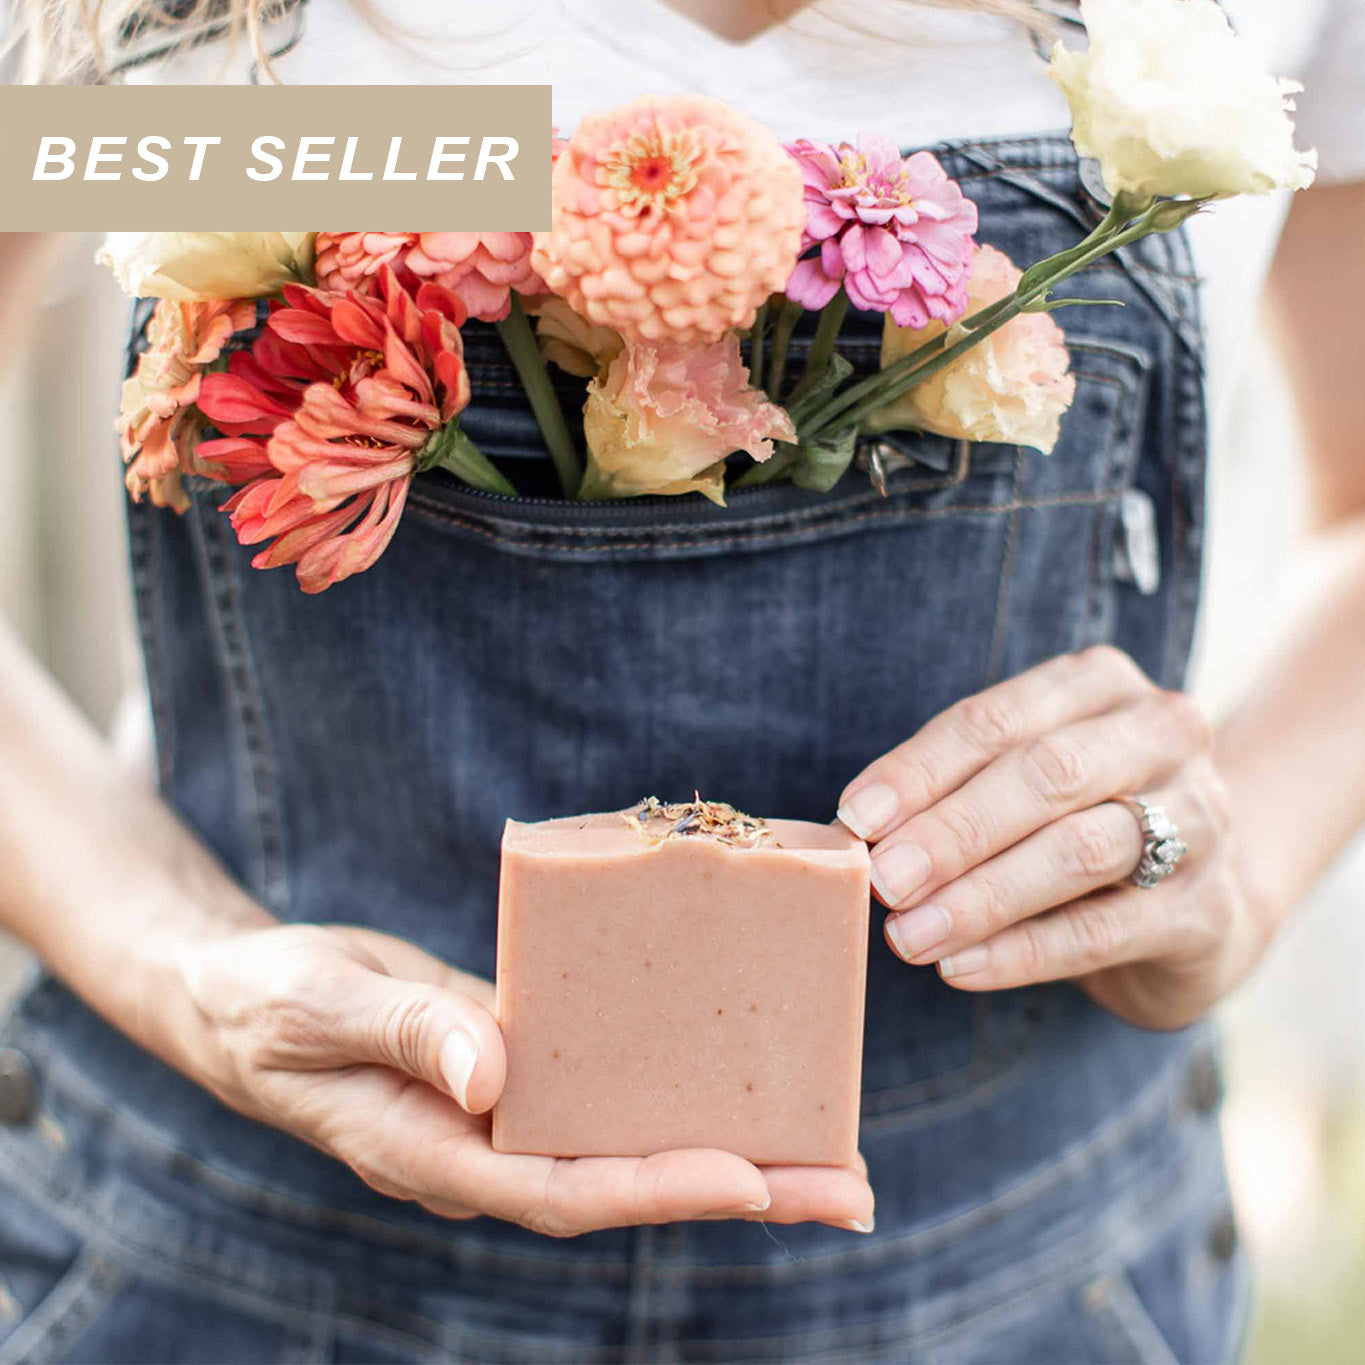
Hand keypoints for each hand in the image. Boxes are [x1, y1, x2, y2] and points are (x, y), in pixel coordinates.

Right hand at [172, 923, 873, 1235]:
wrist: (244, 994)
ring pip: (630, 1142)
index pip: (561, 1187)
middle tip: (849, 1193)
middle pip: (625, 1182)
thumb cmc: (265, 1002)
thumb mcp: (315, 1005)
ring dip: (732, 1149)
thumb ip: (402, 1032)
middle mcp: (486, 1147)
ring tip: (834, 1157)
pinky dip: (676, 1091)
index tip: (750, 1178)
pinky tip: (740, 1080)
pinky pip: (608, 1088)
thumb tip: (494, 1075)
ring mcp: (507, 1113)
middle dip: (739, 1189)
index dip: (655, 1185)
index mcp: (432, 1153)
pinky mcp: (521, 1065)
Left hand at [837, 646, 1268, 1029]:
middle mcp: (1161, 735)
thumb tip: (860, 831)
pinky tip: (959, 966)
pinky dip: (1022, 952)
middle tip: (884, 880)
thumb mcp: (1020, 786)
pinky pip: (1103, 931)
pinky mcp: (1208, 908)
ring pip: (1080, 851)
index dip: (920, 770)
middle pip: (1046, 776)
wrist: (1202, 901)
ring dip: (981, 897)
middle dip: (952, 830)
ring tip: (909, 934)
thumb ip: (954, 793)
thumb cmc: (1076, 823)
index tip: (856, 817)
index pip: (996, 720)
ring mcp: (1200, 819)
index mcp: (1098, 685)